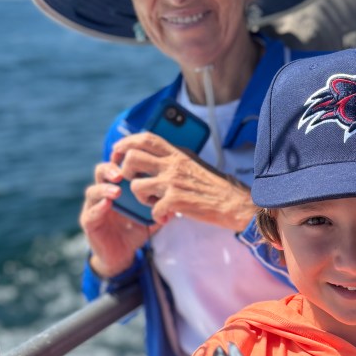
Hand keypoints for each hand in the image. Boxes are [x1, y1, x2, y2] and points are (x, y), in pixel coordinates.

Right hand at [80, 161, 156, 276]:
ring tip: (117, 191)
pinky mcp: (88, 223)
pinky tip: (107, 204)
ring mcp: (93, 207)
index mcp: (116, 187)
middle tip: (121, 172)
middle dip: (110, 169)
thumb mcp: (149, 216)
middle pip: (101, 173)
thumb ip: (159, 206)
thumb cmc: (134, 231)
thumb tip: (176, 199)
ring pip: (93, 192)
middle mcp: (102, 194)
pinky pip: (90, 213)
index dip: (121, 159)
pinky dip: (98, 208)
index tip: (132, 155)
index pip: (116, 167)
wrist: (122, 255)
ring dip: (104, 189)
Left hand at [112, 132, 254, 230]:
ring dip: (140, 197)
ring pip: (136, 185)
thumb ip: (175, 159)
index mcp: (178, 153)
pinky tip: (166, 217)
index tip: (118, 153)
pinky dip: (157, 216)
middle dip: (124, 171)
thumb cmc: (217, 187)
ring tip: (153, 202)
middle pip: (132, 157)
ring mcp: (173, 182)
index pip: (145, 138)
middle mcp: (173, 164)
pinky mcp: (177, 201)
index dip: (126, 143)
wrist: (236, 204)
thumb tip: (157, 155)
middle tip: (132, 181)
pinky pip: (153, 209)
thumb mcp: (194, 164)